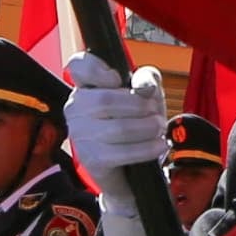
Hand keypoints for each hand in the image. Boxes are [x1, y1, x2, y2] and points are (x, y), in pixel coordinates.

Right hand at [63, 58, 168, 235]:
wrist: (130, 170)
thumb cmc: (135, 123)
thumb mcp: (146, 95)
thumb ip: (147, 80)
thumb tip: (144, 87)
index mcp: (85, 85)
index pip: (78, 66)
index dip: (97, 69)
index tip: (117, 79)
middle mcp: (76, 108)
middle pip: (106, 100)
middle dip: (139, 106)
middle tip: (156, 113)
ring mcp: (80, 135)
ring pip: (117, 128)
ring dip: (147, 128)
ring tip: (159, 129)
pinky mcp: (91, 159)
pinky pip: (121, 152)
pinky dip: (146, 148)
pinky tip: (159, 145)